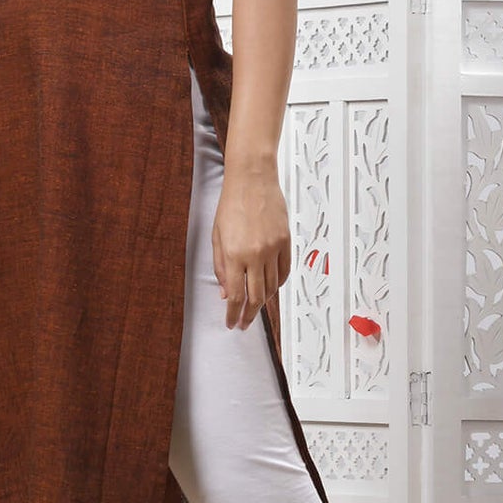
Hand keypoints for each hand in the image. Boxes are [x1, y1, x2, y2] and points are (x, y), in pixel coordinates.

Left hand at [212, 164, 290, 329]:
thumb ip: (220, 267)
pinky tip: (271, 288)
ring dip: (263, 301)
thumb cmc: (231, 204)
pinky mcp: (286, 242)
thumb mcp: (216, 237)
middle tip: (244, 323)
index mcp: (234, 254)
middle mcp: (255, 255)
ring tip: (255, 307)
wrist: (253, 179)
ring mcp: (273, 249)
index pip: (235, 295)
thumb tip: (225, 292)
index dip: (233, 314)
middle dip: (249, 315)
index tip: (231, 323)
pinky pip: (284, 271)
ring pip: (272, 287)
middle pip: (256, 297)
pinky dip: (278, 284)